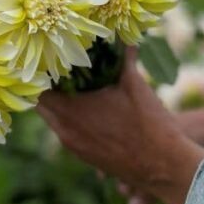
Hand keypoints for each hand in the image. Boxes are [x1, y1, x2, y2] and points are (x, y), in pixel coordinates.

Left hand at [37, 48, 203, 203]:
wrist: (165, 167)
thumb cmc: (149, 122)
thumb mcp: (135, 83)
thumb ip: (125, 57)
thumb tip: (125, 36)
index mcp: (72, 111)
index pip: (38, 91)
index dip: (39, 75)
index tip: (47, 61)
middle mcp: (66, 131)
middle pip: (41, 106)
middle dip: (46, 87)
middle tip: (56, 70)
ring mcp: (74, 146)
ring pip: (52, 120)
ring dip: (57, 103)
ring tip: (69, 86)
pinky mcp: (84, 156)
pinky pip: (65, 132)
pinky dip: (67, 118)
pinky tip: (84, 107)